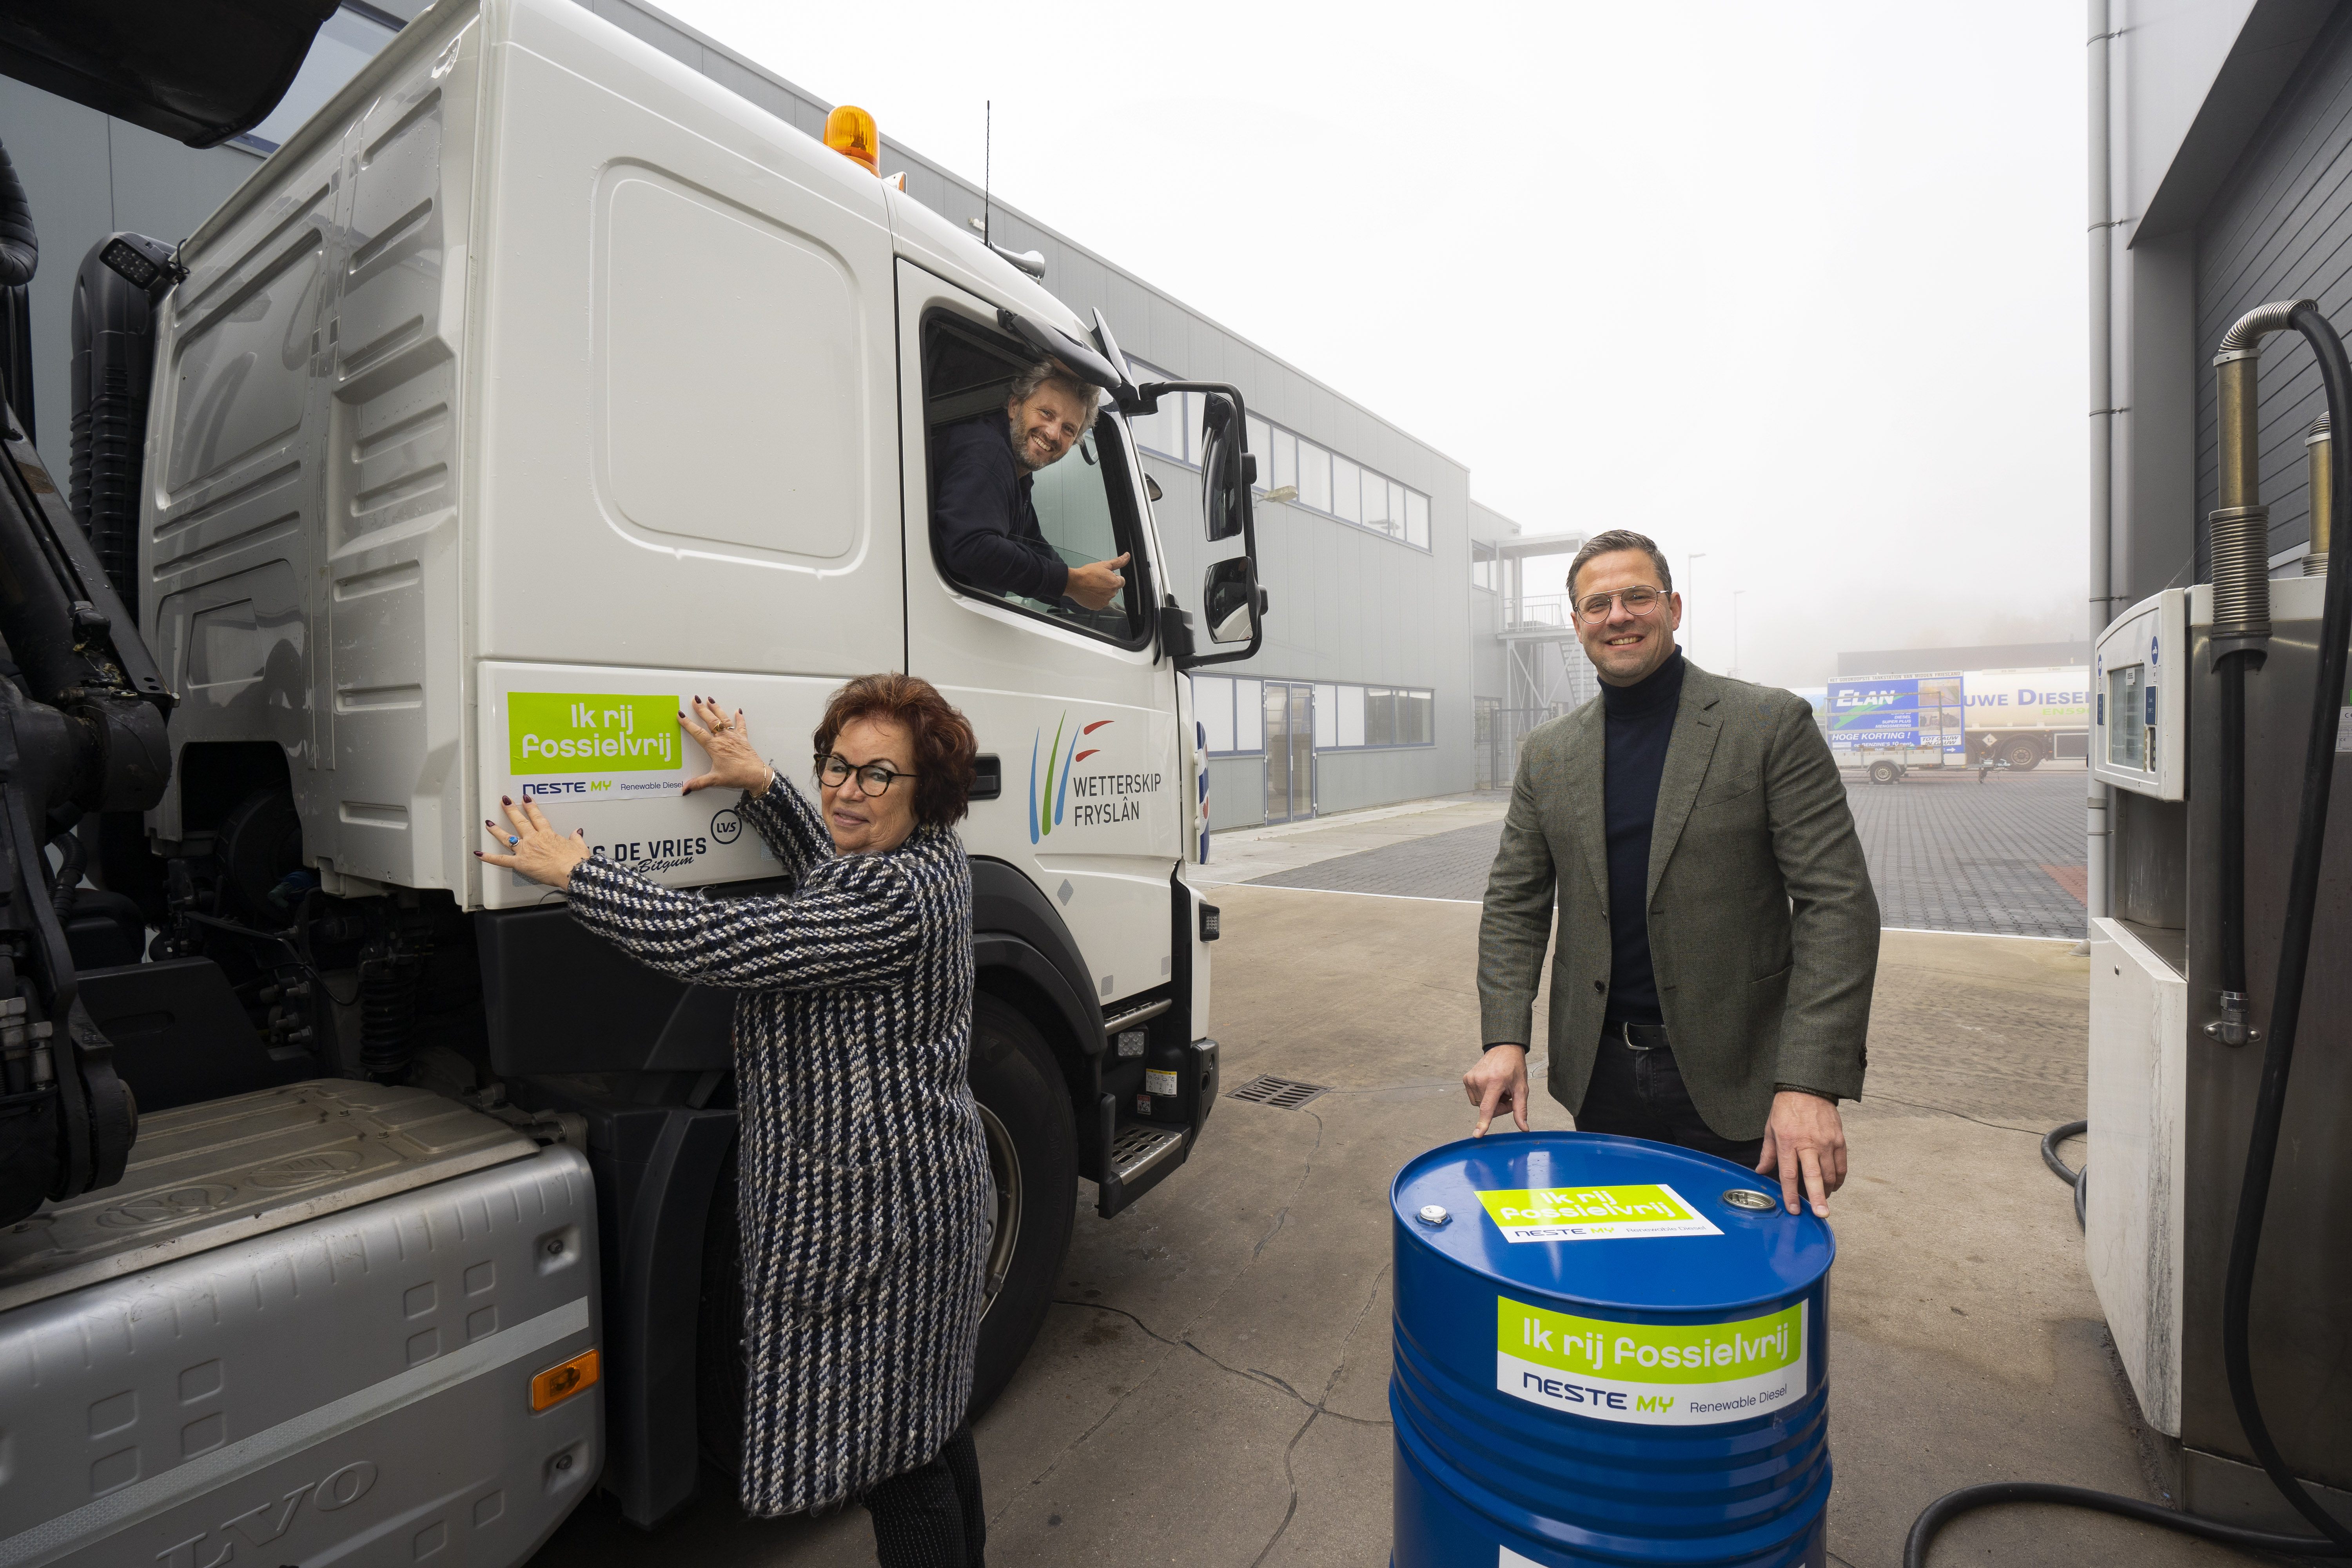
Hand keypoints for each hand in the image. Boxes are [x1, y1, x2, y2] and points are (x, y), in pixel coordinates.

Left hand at [479, 794, 590, 890]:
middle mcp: (535, 839)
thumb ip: (576, 838)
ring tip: (488, 823)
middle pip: (520, 822)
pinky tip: (479, 853)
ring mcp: (526, 850)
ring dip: (496, 830)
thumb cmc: (575, 862)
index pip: (537, 817)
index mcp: (548, 834)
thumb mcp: (579, 846)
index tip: (525, 799)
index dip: (530, 807)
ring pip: (508, 837)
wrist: (571, 871)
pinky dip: (489, 857)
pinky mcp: (521, 863)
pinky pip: (502, 860)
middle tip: (504, 801)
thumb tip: (578, 832)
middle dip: (511, 810)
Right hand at [681, 696, 772, 795]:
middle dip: (701, 709)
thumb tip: (685, 789)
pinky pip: (741, 726)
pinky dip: (740, 718)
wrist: (756, 775)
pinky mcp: (743, 739)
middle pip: (710, 720)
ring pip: (723, 719)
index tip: (680, 715)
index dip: (687, 723)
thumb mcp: (715, 780)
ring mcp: (734, 737)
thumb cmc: (737, 776)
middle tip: (695, 699)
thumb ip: (699, 783)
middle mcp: (723, 739)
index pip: (697, 732)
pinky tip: (738, 711)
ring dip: (716, 708)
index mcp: (714, 747)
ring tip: (710, 699)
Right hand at [1065, 553, 1130, 611]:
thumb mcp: (1104, 565)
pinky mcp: (1098, 607)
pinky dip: (1096, 599)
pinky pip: (1100, 603)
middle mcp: (1111, 594)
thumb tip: (1127, 556)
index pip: (1121, 581)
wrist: (1073, 583)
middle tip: (1097, 581)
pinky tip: (1091, 593)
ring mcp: (1105, 601)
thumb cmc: (1087, 574)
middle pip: (1114, 589)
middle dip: (1108, 585)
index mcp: (1115, 583)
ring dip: (1102, 592)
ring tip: (1093, 586)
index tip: (1105, 576)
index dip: (1113, 577)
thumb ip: (1118, 562)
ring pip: (1107, 596)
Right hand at [1463, 1044, 1529, 1135]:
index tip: (1477, 1134)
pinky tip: (1491, 1086)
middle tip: (1506, 1095)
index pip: (1488, 1107)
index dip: (1483, 1123)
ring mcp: (1471, 1078)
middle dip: (1498, 1107)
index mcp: (1495, 1081)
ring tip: (1499, 1089)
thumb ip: (1521, 1109)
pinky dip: (1483, 1096)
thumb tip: (1523, 1127)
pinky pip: (1474, 1097)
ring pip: (1479, 1104)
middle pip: (1487, 1109)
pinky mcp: (1466, 1078)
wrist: (1504, 1049)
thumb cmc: (1514, 1067)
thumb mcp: (1522, 1088)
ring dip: (1490, 1101)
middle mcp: (1480, 1079)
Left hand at [1756, 1091, 1847, 1216]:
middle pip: (1813, 1176)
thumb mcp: (1770, 1128)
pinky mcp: (1839, 1138)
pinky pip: (1841, 1164)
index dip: (1790, 1194)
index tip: (1793, 1209)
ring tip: (1823, 1201)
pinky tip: (1834, 1185)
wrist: (1808, 1087)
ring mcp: (1826, 1141)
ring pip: (1830, 1172)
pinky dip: (1838, 1177)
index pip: (1789, 1174)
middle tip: (1821, 1214)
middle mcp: (1808, 1143)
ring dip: (1827, 1190)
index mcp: (1788, 1142)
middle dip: (1817, 1197)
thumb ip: (1768, 1153)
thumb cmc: (1786, 1108)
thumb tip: (1760, 1172)